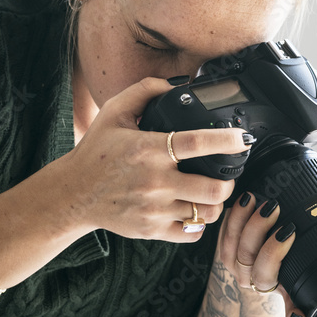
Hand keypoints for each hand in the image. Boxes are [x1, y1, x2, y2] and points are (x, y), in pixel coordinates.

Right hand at [58, 77, 249, 240]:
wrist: (74, 194)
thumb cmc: (97, 152)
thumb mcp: (114, 111)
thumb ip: (146, 90)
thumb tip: (180, 83)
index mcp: (149, 149)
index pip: (199, 143)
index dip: (228, 140)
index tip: (243, 139)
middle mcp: (154, 181)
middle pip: (214, 189)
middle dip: (228, 182)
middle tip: (225, 175)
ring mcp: (154, 209)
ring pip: (207, 213)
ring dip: (216, 203)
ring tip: (210, 193)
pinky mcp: (152, 230)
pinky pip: (193, 233)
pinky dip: (199, 223)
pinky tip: (193, 210)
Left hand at [219, 194, 316, 316]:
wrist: (260, 231)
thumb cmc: (295, 237)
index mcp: (289, 288)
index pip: (295, 314)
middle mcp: (263, 283)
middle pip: (261, 271)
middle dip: (271, 248)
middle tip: (285, 222)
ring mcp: (241, 267)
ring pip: (239, 252)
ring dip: (249, 226)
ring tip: (263, 202)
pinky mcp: (225, 249)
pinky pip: (225, 236)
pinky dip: (234, 217)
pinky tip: (246, 200)